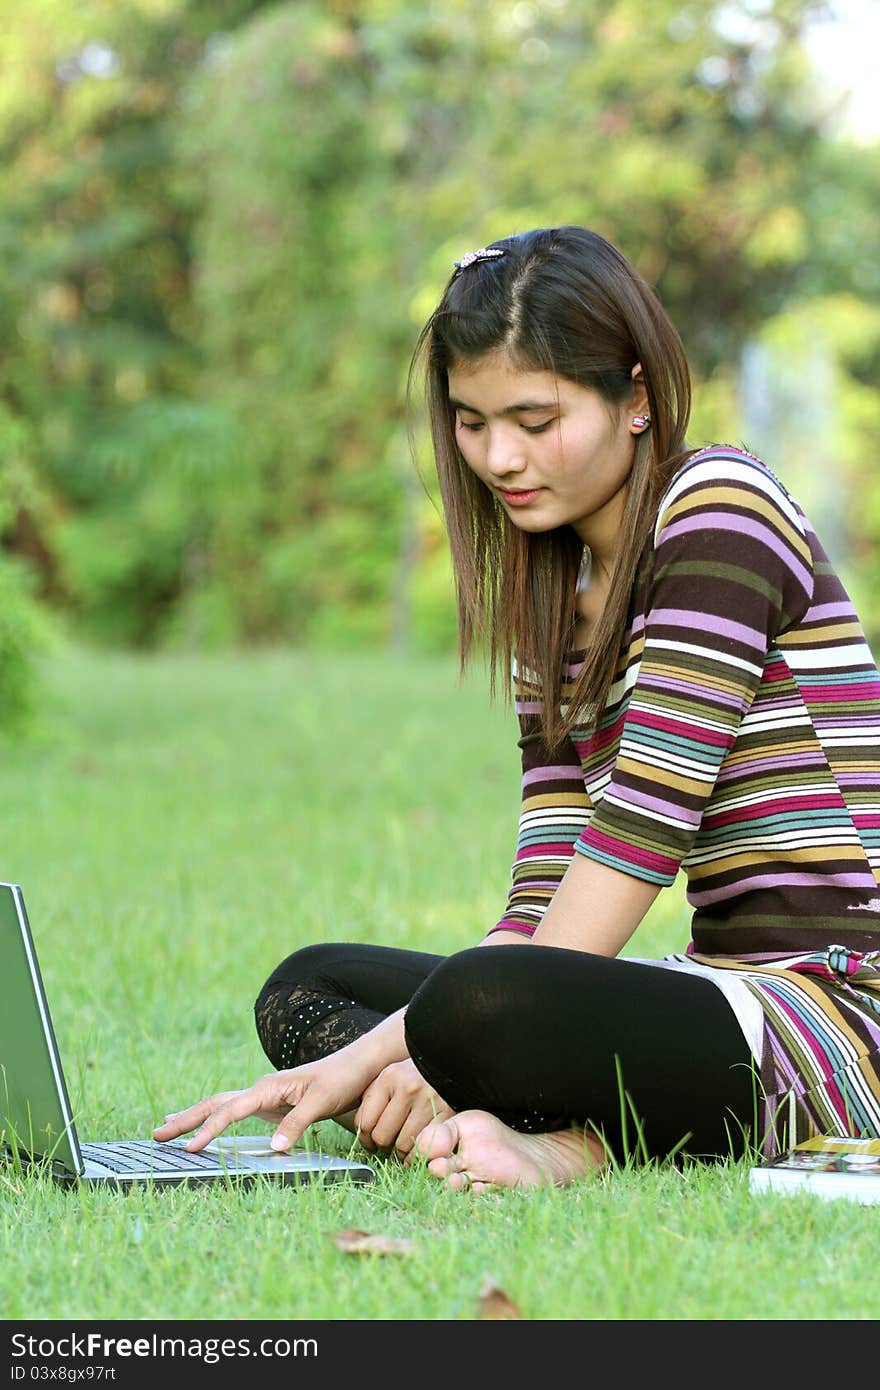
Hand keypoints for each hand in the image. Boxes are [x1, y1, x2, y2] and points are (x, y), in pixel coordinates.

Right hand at [152, 1047, 374, 1153]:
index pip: (229, 1111)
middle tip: (156, 1136)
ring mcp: (263, 1095)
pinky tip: (207, 1125)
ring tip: (167, 1127)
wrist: (356, 1066)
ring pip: (220, 1105)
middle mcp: (260, 1089)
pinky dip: (214, 1118)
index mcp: (267, 1087)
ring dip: (194, 1116)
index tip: (189, 1148)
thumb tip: (274, 1147)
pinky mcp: (269, 1103)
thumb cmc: (340, 1081)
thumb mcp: (322, 1102)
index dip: (209, 1130)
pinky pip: (234, 1111)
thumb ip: (297, 1123)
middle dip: (185, 1120)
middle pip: (214, 1104)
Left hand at [354, 1058, 454, 1156]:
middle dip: (383, 1145)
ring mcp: (429, 1100)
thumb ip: (372, 1099)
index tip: (370, 1142)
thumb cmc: (415, 1075)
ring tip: (403, 1143)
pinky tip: (417, 1146)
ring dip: (401, 1151)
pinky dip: (419, 1153)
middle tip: (388, 1144)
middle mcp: (408, 1087)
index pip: (365, 1122)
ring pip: (403, 1145)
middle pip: (382, 1137)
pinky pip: (425, 1146)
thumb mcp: (390, 1077)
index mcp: (389, 1077)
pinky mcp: (447, 1112)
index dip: (365, 1139)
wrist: (450, 1063)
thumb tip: (359, 1132)